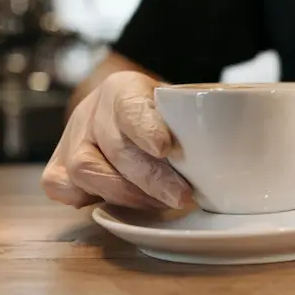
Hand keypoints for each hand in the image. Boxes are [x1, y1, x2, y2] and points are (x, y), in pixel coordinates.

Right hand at [41, 71, 191, 209]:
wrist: (124, 115)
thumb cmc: (160, 114)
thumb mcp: (181, 105)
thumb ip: (200, 121)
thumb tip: (237, 147)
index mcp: (123, 88)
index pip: (130, 107)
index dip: (145, 128)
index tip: (165, 147)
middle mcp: (92, 112)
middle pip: (116, 147)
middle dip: (151, 177)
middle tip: (182, 196)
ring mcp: (71, 140)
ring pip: (86, 170)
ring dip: (128, 194)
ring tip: (163, 204)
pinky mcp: (58, 168)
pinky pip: (63, 189)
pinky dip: (93, 199)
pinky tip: (126, 205)